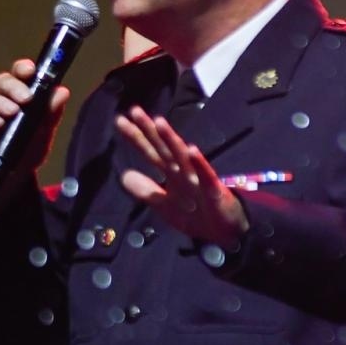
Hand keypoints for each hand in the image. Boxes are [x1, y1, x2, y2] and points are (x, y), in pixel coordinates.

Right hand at [0, 58, 69, 188]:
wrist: (13, 178)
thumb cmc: (28, 149)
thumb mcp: (44, 133)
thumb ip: (51, 113)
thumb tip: (62, 91)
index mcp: (18, 94)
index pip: (19, 74)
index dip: (23, 69)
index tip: (30, 71)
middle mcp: (0, 99)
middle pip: (1, 82)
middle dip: (13, 87)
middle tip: (26, 98)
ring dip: (1, 103)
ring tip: (12, 112)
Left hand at [114, 106, 248, 246]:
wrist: (224, 233)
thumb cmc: (196, 215)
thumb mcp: (165, 206)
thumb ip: (146, 191)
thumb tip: (124, 176)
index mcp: (172, 173)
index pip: (151, 152)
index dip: (136, 137)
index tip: (120, 121)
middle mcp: (183, 171)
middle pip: (163, 148)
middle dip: (149, 130)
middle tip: (134, 111)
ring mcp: (198, 178)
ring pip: (182, 157)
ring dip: (171, 140)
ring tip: (159, 122)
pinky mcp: (213, 189)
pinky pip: (206, 175)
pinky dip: (199, 163)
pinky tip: (192, 150)